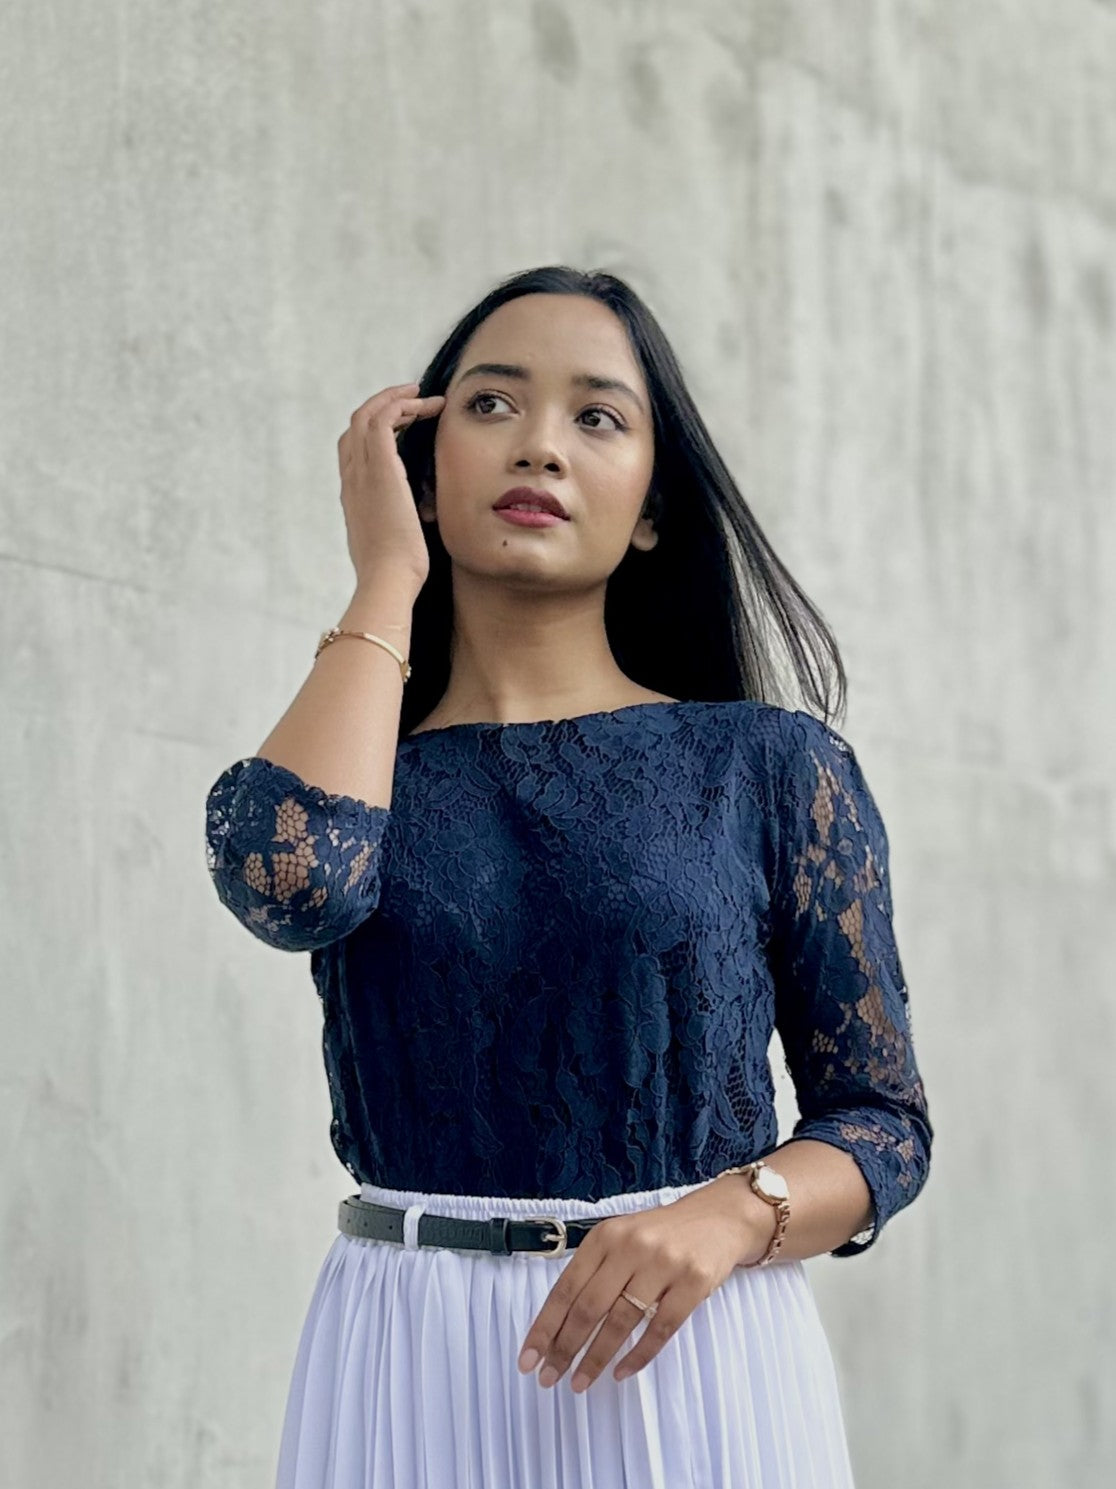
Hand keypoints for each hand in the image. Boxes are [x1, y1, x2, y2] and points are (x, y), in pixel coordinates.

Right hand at [337, 381, 444, 590]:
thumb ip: (402, 523)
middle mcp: (352, 479)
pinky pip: (383, 419)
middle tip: (414, 401)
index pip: (354, 449)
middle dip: (383, 406)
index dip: (376, 429)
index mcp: (354, 496)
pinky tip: (425, 406)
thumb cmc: (398, 572)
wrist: (388, 581)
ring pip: (367, 416)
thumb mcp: (397, 542)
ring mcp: (361, 472)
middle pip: (355, 425)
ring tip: (424, 397)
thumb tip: (424, 516)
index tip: (406, 424)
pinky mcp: (380, 468)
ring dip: (395, 400)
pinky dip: (401, 405)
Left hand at [516, 1179, 769, 1392]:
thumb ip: (594, 1270)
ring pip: (621, 1322)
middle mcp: (631, 1247)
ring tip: (580, 1382)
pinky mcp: (693, 1283)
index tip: (528, 1358)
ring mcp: (663, 1264)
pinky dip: (639, 1355)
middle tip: (549, 1378)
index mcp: (605, 1236)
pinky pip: (660, 1328)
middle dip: (564, 1348)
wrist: (718, 1218)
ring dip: (596, 1358)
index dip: (544, 1326)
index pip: (566, 1287)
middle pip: (589, 1307)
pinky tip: (621, 1372)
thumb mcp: (621, 1238)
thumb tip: (557, 1323)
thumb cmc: (660, 1235)